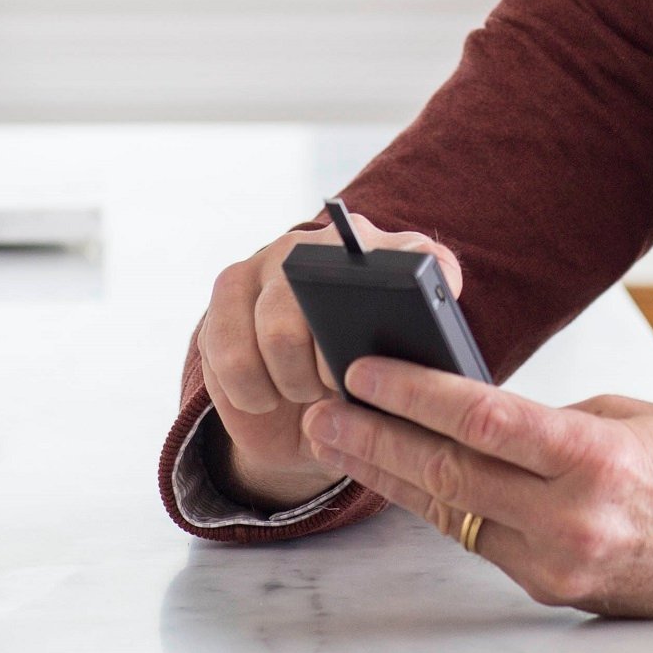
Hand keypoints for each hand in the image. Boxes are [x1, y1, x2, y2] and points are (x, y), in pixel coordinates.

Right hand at [194, 211, 466, 510]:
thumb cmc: (357, 391)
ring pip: (278, 333)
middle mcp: (333, 244)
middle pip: (333, 303)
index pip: (420, 259)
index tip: (420, 325)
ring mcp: (276, 258)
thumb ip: (410, 369)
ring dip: (292, 384)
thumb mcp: (395, 386)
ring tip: (302, 392)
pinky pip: (230, 352)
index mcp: (393, 260)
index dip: (422, 288)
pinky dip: (252, 392)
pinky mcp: (229, 285)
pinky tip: (266, 395)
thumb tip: (415, 373)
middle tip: (335, 390)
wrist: (295, 409)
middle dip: (334, 369)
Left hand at [301, 356, 652, 622]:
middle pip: (449, 474)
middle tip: (321, 415)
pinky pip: (486, 541)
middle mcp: (573, 519)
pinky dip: (444, 508)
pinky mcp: (557, 592)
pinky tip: (407, 480)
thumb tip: (474, 412)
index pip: (482, 419)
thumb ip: (549, 421)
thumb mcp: (628, 418)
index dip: (412, 395)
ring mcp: (562, 565)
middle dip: (376, 442)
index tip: (363, 373)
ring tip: (343, 444)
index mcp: (595, 458)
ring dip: (393, 478)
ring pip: (455, 514)